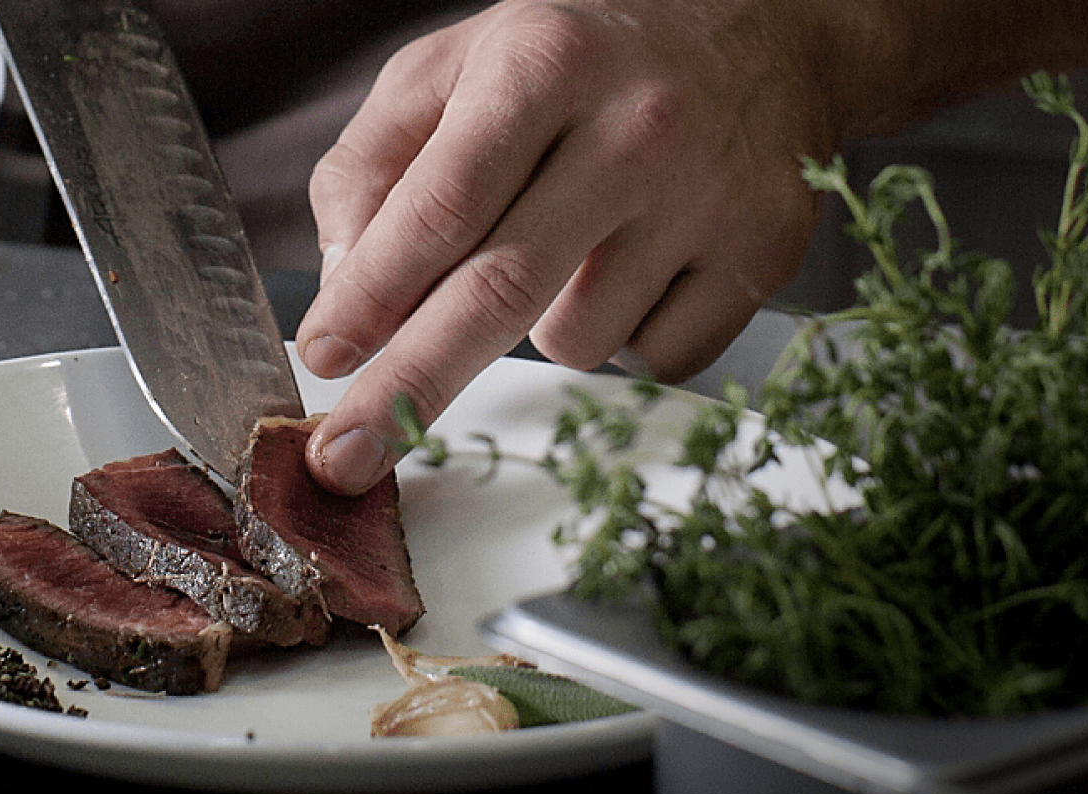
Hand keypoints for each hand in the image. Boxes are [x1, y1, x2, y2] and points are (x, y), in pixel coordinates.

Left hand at [294, 0, 841, 493]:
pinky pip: (654, 358)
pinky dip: (622, 335)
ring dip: (537, 329)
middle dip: (410, 388)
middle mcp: (633, 128)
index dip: (371, 295)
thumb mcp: (456, 64)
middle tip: (348, 456)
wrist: (762, 27)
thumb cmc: (584, 55)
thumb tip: (345, 284)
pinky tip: (633, 263)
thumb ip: (374, 163)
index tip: (323, 355)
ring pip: (576, 340)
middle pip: (501, 292)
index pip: (440, 207)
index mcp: (543, 65)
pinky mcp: (763, 251)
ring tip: (566, 246)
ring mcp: (707, 196)